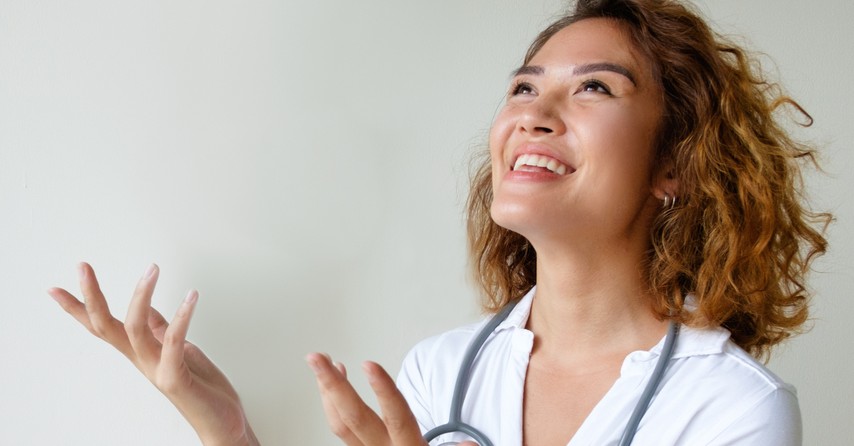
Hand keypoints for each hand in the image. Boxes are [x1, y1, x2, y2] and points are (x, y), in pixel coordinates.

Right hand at [48, 262, 258, 445]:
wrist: (221, 422)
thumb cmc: (200, 387)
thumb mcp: (178, 351)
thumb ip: (161, 331)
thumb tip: (149, 308)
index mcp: (141, 353)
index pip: (102, 327)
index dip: (78, 308)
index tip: (55, 288)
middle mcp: (143, 361)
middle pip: (106, 327)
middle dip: (92, 296)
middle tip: (82, 267)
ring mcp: (157, 369)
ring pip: (135, 330)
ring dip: (141, 296)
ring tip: (152, 269)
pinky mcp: (176, 377)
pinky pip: (173, 342)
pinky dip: (181, 317)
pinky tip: (191, 296)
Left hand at [306, 353, 476, 445]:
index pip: (397, 417)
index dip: (383, 390)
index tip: (370, 365)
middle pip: (354, 418)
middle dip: (333, 384)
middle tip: (318, 359)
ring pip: (339, 424)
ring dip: (327, 390)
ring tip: (322, 363)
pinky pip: (338, 429)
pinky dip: (331, 404)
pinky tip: (331, 387)